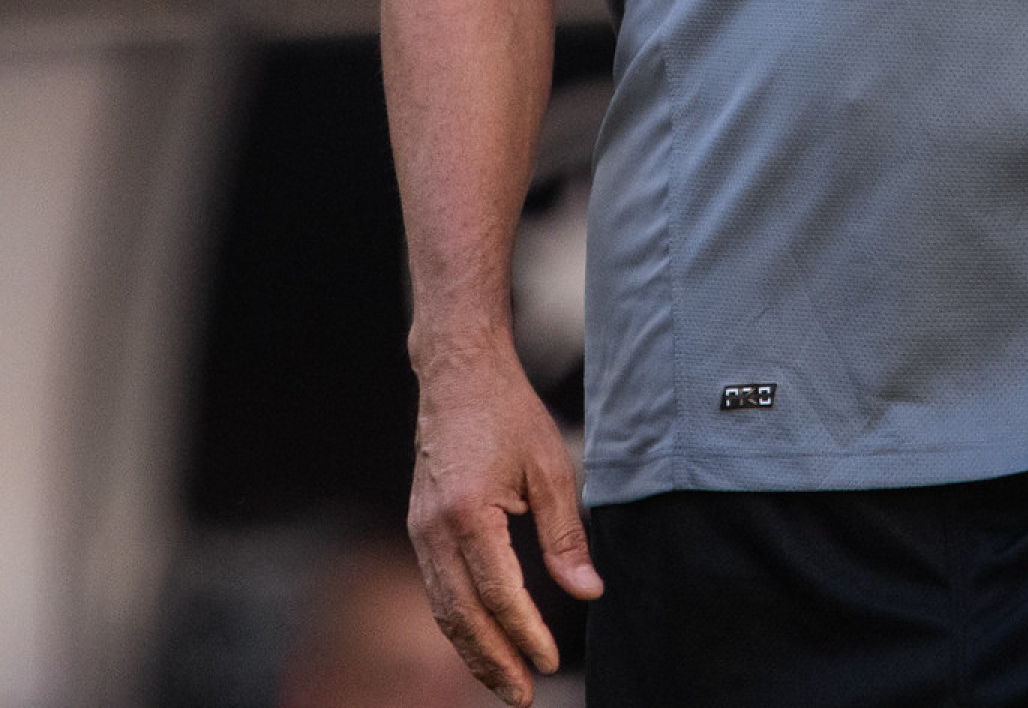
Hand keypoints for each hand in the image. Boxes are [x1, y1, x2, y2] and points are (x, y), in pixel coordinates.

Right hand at [408, 331, 603, 706]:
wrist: (458, 374)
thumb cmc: (508, 413)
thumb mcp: (550, 467)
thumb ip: (565, 536)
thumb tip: (587, 591)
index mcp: (467, 514)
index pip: (498, 594)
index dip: (525, 634)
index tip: (550, 662)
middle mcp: (434, 530)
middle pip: (463, 616)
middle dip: (493, 662)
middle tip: (523, 696)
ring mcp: (419, 531)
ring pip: (444, 610)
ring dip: (472, 651)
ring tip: (505, 682)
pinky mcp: (418, 528)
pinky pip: (437, 589)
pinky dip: (458, 623)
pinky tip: (482, 640)